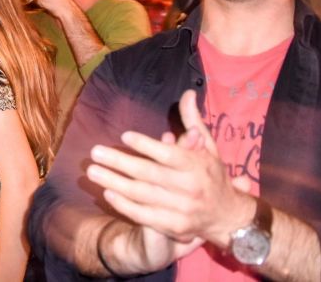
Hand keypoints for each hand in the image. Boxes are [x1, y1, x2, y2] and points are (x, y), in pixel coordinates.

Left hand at [86, 91, 254, 248]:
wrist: (227, 216)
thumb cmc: (211, 175)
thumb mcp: (208, 146)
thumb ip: (193, 121)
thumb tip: (187, 93)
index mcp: (195, 165)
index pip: (168, 154)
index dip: (145, 145)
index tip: (123, 135)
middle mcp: (189, 187)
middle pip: (149, 174)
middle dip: (119, 163)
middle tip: (95, 152)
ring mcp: (182, 209)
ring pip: (142, 195)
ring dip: (114, 183)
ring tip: (93, 171)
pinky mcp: (174, 226)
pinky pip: (145, 216)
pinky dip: (125, 206)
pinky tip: (107, 193)